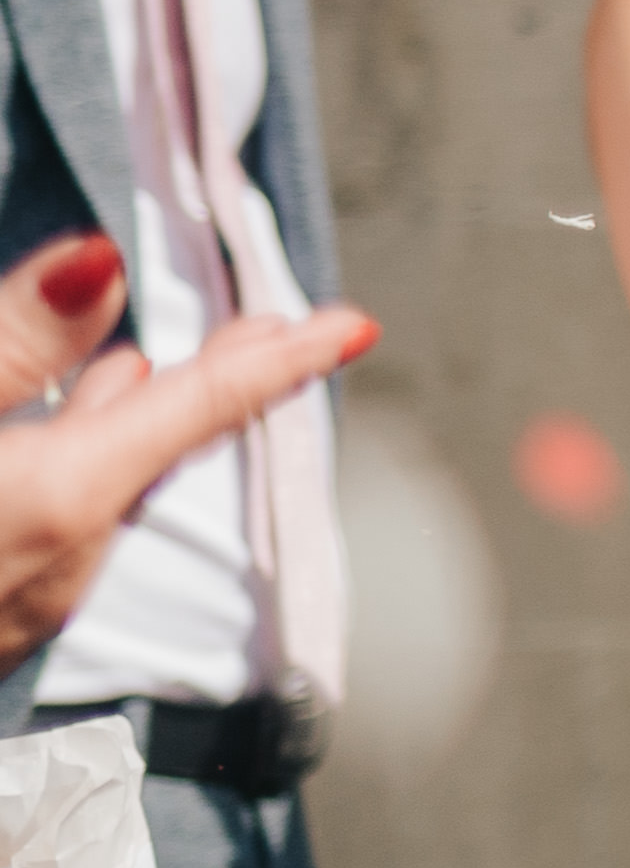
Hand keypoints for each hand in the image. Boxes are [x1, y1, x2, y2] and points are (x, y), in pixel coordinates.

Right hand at [0, 233, 374, 671]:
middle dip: (210, 386)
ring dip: (131, 429)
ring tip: (161, 370)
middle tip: (275, 332)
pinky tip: (59, 449)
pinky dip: (68, 474)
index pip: (197, 411)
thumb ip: (8, 348)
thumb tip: (99, 261)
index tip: (356, 327)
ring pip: (96, 496)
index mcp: (56, 500)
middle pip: (154, 453)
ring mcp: (13, 606)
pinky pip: (44, 532)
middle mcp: (56, 564)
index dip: (276, 361)